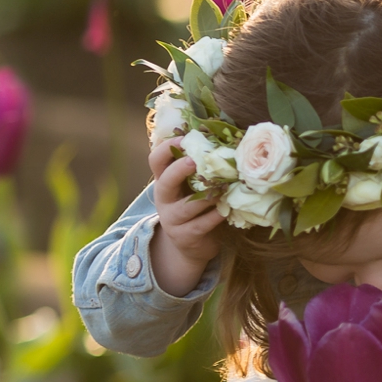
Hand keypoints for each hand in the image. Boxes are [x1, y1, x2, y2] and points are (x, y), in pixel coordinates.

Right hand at [148, 135, 225, 293]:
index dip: (167, 147)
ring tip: (223, 188)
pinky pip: (200, 224)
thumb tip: (222, 137)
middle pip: (165, 181)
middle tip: (195, 161)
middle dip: (179, 170)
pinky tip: (226, 210)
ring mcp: (171, 219)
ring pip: (186, 206)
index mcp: (164, 180)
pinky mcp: (184, 236)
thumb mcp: (192, 185)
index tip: (185, 138)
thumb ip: (199, 167)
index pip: (156, 160)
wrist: (191, 244)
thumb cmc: (196, 205)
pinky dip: (214, 216)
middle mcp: (163, 198)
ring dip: (206, 196)